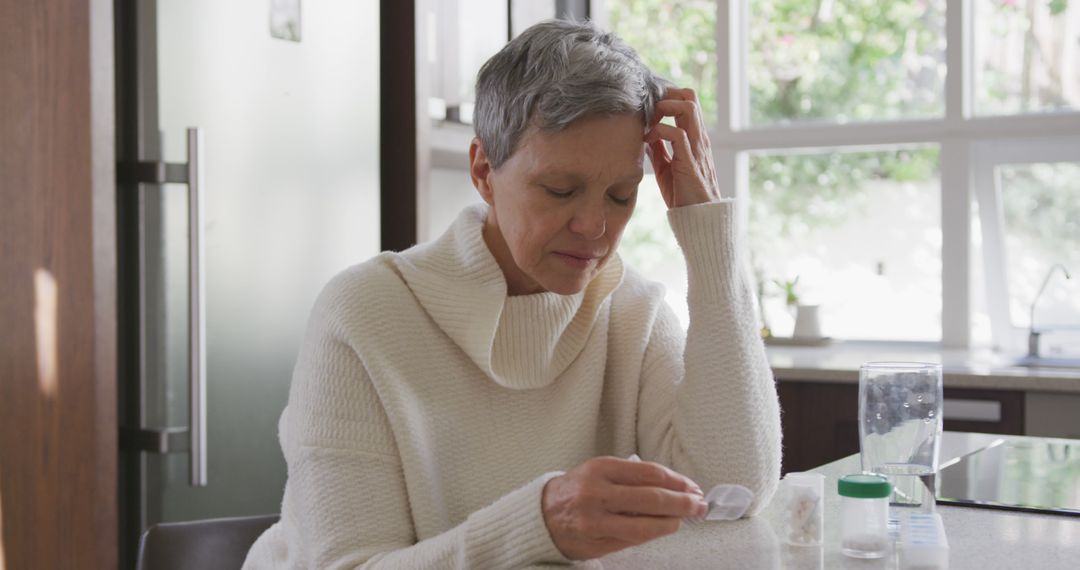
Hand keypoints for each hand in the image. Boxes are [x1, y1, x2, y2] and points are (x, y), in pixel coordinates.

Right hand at [541, 456, 707, 559]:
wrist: (543, 514)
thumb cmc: (578, 490)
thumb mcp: (600, 472)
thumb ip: (632, 477)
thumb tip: (675, 487)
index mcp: (601, 469)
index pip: (650, 473)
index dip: (677, 481)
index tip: (692, 486)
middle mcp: (597, 493)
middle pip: (652, 498)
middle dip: (682, 503)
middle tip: (699, 504)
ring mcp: (596, 521)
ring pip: (646, 525)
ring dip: (671, 523)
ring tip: (683, 520)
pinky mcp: (596, 543)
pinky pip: (633, 539)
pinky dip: (653, 534)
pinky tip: (663, 528)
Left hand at [644, 87, 721, 207]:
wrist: (698, 217)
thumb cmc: (683, 194)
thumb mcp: (666, 167)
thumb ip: (658, 150)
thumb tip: (645, 135)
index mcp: (693, 137)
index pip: (687, 101)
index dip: (667, 97)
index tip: (648, 108)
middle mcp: (697, 137)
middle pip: (689, 96)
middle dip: (666, 95)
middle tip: (648, 110)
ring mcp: (696, 147)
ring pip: (687, 108)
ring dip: (664, 107)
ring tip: (650, 121)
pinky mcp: (690, 161)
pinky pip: (678, 134)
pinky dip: (659, 131)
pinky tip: (648, 140)